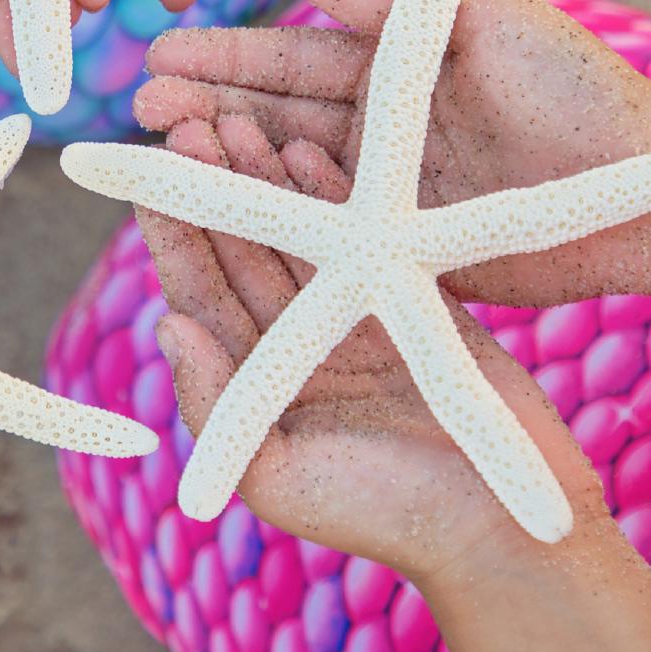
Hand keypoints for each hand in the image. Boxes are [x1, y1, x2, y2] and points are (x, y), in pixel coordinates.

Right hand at [135, 0, 650, 307]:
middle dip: (203, 108)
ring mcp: (383, 196)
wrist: (649, 190)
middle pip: (270, 116)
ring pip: (283, 177)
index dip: (224, 56)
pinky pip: (324, 238)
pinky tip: (225, 213)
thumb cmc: (580, 88)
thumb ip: (404, 2)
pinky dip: (274, 222)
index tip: (159, 52)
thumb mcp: (493, 18)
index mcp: (392, 71)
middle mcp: (375, 132)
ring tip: (168, 151)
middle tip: (142, 106)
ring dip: (223, 164)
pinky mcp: (400, 254)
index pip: (289, 58)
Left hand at [140, 111, 605, 581]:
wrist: (504, 531)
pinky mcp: (410, 300)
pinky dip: (337, 194)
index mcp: (256, 384)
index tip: (146, 178)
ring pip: (297, 235)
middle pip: (242, 252)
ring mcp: (352, 319)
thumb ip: (219, 407)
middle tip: (189, 122)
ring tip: (240, 120)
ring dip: (267, 179)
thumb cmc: (385, 519)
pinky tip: (311, 146)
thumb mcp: (280, 477)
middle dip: (215, 188)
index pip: (200, 296)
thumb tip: (165, 327)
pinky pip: (364, 235)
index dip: (173, 236)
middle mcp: (295, 345)